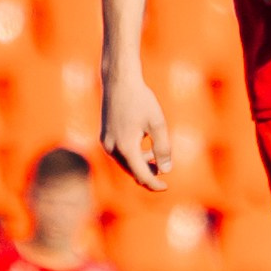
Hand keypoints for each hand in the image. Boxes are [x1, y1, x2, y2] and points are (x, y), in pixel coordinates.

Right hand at [101, 73, 171, 191]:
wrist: (119, 82)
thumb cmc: (141, 101)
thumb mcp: (158, 124)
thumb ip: (163, 148)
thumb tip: (166, 171)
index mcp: (125, 147)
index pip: (141, 175)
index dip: (155, 184)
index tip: (166, 188)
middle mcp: (112, 148)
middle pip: (132, 171)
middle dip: (148, 174)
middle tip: (164, 168)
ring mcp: (106, 143)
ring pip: (125, 163)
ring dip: (141, 164)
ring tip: (156, 154)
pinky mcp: (104, 137)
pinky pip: (120, 154)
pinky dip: (133, 155)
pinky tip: (145, 146)